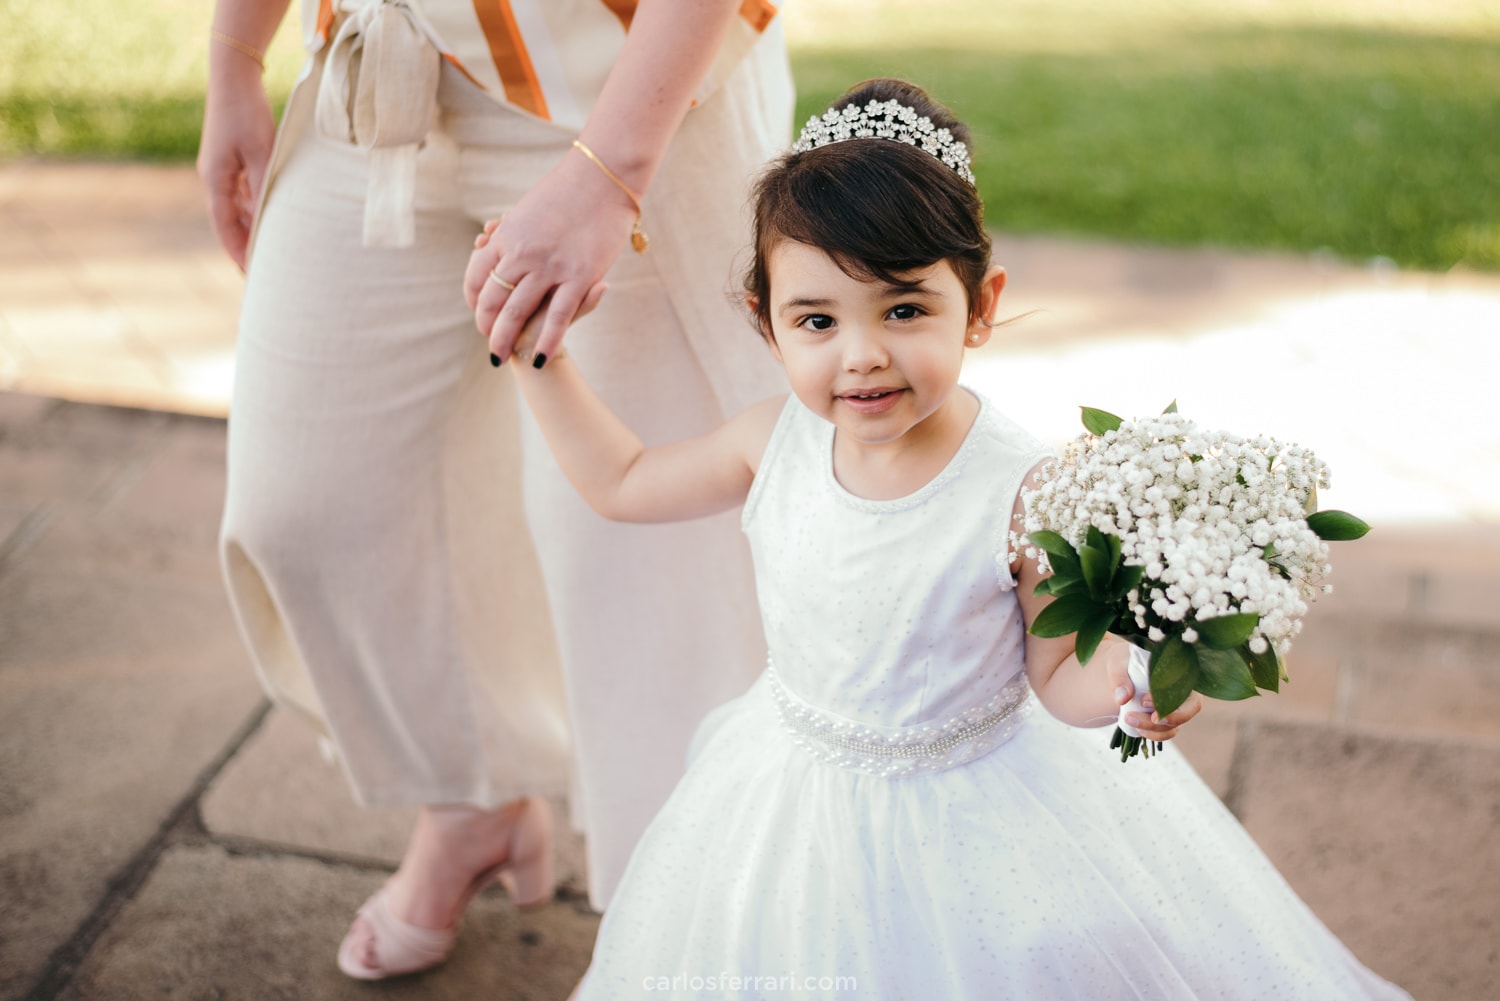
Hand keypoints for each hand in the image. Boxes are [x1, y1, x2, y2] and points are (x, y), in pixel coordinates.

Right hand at [197, 63, 275, 269]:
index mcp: (215, 180)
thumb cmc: (247, 113)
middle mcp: (213, 178)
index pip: (224, 226)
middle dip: (244, 245)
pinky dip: (254, 206)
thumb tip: (268, 217)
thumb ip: (264, 185)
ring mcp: (221, 168)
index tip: (249, 273)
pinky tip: (270, 215)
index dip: (237, 251)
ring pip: (237, 207)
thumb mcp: (261, 152)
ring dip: (251, 226)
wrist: (234, 78)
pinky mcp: (230, 159)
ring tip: (270, 248)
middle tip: (261, 270)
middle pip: (229, 220)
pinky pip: (242, 191)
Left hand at [462, 146, 639, 362]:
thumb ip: (512, 234)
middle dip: (487, 327)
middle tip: (490, 343)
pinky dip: (547, 341)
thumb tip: (490, 243)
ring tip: (501, 357)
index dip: (473, 299)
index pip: (477, 275)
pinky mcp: (580, 277)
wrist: (603, 179)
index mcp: (506, 235)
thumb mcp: (528, 211)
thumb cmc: (567, 192)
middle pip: (493, 299)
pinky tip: (540, 359)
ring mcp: (550, 266)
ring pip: (518, 312)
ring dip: (506, 339)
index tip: (478, 312)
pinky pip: (558, 317)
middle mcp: (522, 253)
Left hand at [1102, 639, 1202, 740]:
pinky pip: (1168, 732)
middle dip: (1165, 719)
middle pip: (1187, 711)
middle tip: (1136, 718)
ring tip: (1130, 720)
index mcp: (1179, 671)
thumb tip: (1122, 698)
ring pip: (1175, 725)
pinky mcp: (1168, 718)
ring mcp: (1178, 707)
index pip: (1184, 689)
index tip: (1143, 701)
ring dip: (1153, 729)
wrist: (1123, 669)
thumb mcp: (1118, 663)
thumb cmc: (1125, 662)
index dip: (1168, 699)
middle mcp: (1184, 690)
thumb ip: (1119, 678)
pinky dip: (1153, 734)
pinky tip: (1137, 728)